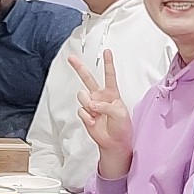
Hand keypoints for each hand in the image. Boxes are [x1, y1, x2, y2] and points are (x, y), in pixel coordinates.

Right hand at [70, 49, 134, 171]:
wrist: (114, 142)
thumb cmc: (122, 127)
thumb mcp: (120, 113)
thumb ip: (106, 106)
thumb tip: (91, 104)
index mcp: (112, 93)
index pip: (109, 76)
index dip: (108, 63)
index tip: (107, 51)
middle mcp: (100, 96)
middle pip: (88, 79)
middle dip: (79, 67)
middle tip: (71, 58)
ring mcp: (91, 105)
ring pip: (82, 96)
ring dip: (89, 105)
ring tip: (97, 115)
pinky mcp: (85, 114)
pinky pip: (81, 111)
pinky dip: (88, 118)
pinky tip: (94, 122)